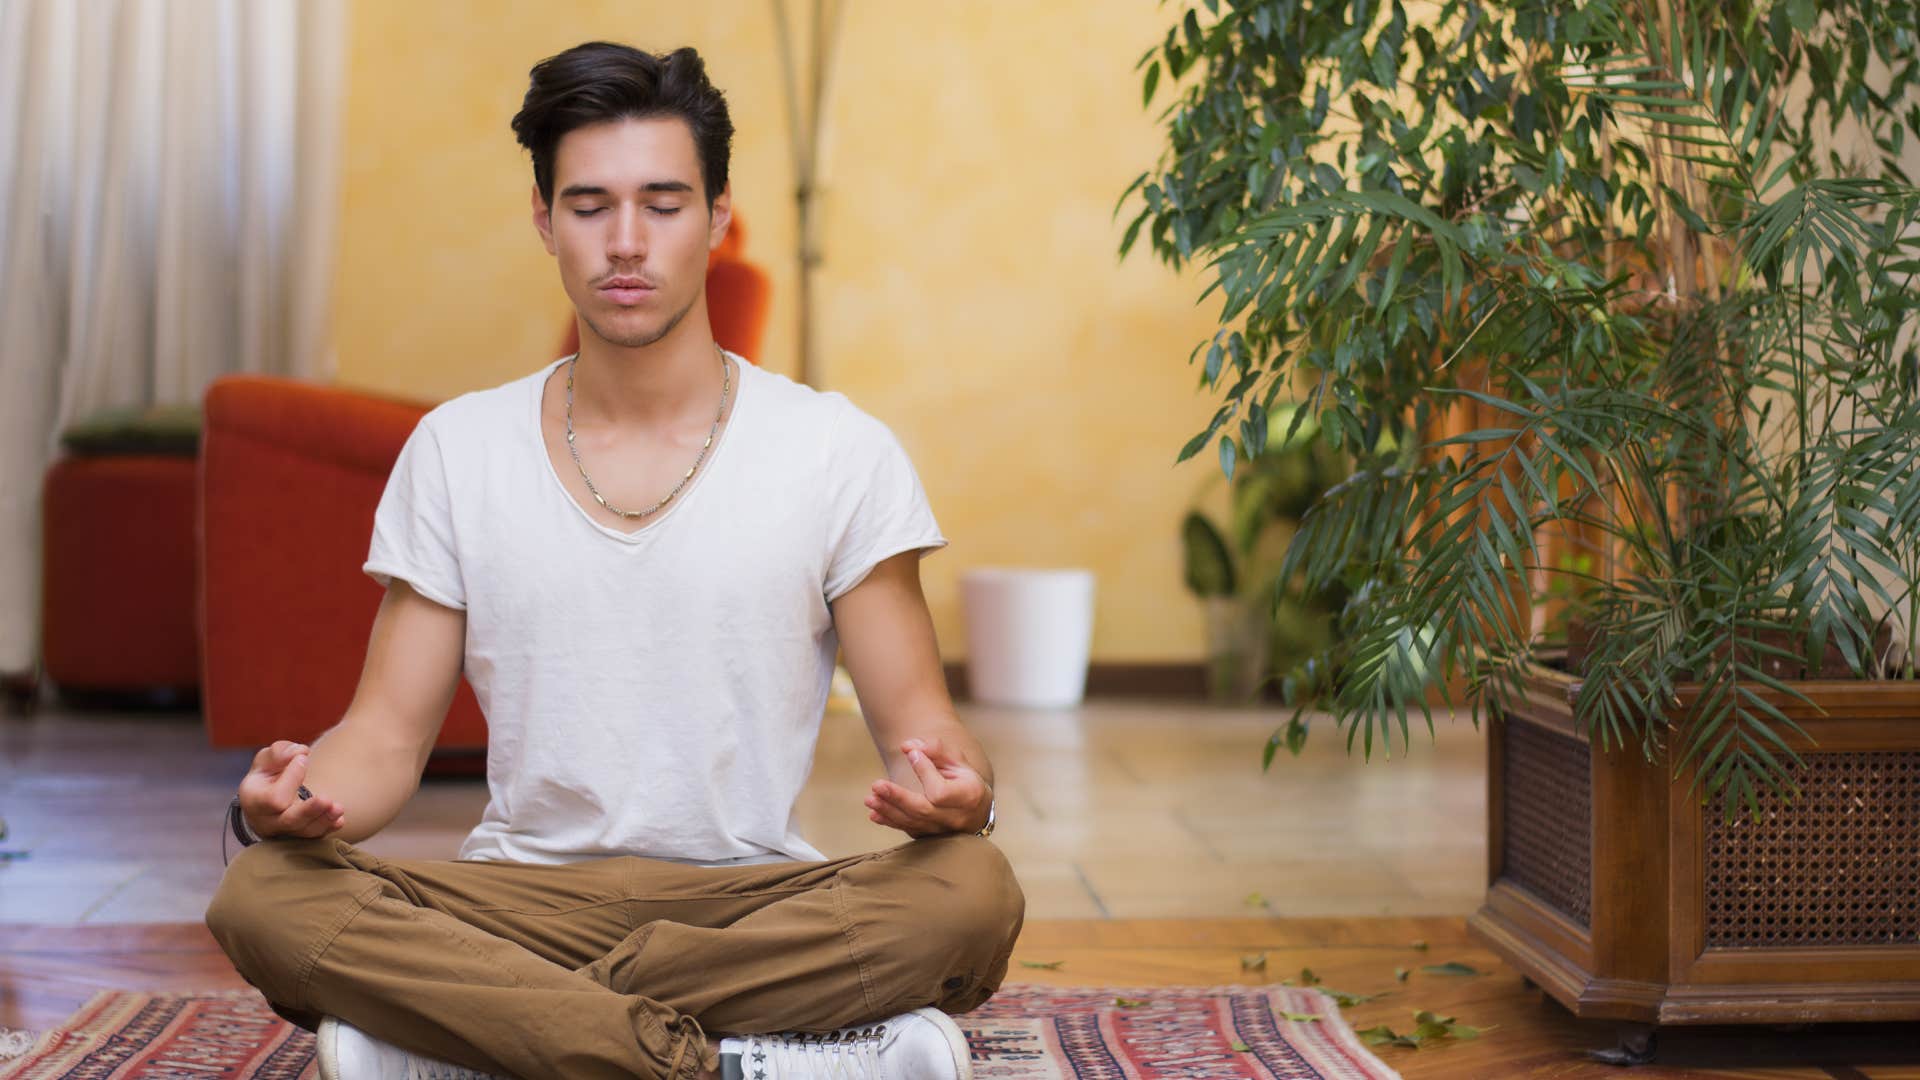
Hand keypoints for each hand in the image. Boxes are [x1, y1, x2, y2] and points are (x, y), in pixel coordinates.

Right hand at [237, 740, 345, 839]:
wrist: (272, 792)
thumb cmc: (270, 772)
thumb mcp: (268, 758)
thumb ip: (280, 752)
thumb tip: (299, 752)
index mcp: (253, 800)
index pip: (274, 798)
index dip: (291, 778)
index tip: (303, 759)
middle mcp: (266, 821)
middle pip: (289, 821)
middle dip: (309, 811)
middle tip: (326, 799)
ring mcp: (283, 832)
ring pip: (305, 831)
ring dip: (324, 819)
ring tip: (338, 807)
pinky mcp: (300, 835)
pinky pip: (315, 836)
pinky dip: (329, 827)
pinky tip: (339, 819)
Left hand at [865, 736, 990, 837]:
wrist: (975, 811)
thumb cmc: (964, 780)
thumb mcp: (957, 761)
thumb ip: (935, 750)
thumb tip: (908, 746)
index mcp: (968, 795)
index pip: (940, 790)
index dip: (924, 771)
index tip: (913, 754)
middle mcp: (955, 817)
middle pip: (923, 810)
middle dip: (897, 798)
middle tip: (876, 785)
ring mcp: (942, 830)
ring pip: (912, 822)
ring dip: (888, 810)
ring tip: (869, 799)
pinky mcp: (929, 836)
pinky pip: (908, 830)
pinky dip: (890, 821)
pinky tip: (874, 813)